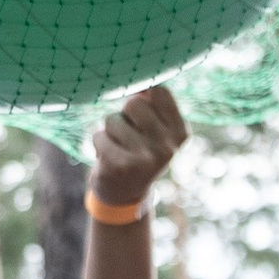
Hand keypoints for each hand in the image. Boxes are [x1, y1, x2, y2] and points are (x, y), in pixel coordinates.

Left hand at [90, 81, 185, 212]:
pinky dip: (99, 142)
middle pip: (134, 102)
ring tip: (119, 147)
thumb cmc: (138, 151)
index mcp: (180, 133)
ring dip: (110, 131)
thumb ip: (151, 104)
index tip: (141, 113)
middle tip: (128, 135)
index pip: (160, 91)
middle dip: (124, 115)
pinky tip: (108, 157)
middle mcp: (168, 147)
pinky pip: (99, 135)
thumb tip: (140, 84)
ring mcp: (145, 158)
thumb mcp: (155, 130)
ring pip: (113, 119)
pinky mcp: (121, 166)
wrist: (125, 194)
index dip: (143, 95)